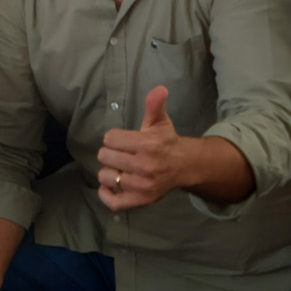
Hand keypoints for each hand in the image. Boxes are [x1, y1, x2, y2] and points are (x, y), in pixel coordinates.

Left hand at [98, 86, 183, 210]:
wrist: (185, 167)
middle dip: (111, 153)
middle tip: (122, 154)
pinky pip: (114, 202)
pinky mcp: (141, 200)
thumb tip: (159, 89)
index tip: (123, 140)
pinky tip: (109, 186)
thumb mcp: (160, 122)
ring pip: (106, 177)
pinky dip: (106, 195)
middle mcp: (145, 167)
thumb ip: (154, 105)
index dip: (114, 138)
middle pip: (105, 156)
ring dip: (110, 172)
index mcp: (147, 145)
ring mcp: (142, 186)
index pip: (110, 138)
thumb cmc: (166, 142)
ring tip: (121, 168)